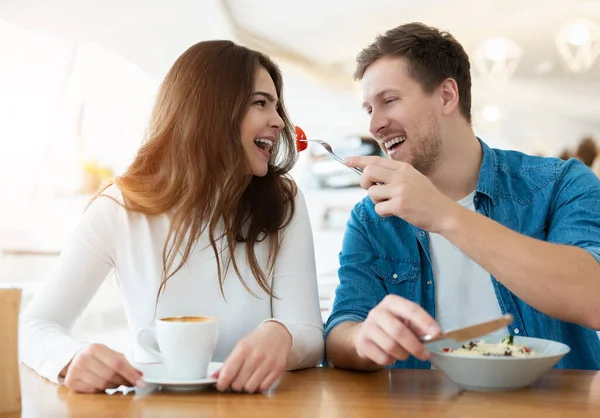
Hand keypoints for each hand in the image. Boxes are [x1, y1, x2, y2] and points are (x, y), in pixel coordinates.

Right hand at [62, 343, 143, 392]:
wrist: (72, 358)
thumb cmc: (95, 356)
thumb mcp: (109, 353)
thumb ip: (124, 362)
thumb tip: (139, 374)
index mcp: (96, 348)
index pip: (118, 363)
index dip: (131, 374)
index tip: (140, 381)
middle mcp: (84, 358)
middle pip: (110, 375)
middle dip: (124, 381)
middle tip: (130, 382)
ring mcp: (75, 370)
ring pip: (102, 385)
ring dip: (113, 386)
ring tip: (116, 382)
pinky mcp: (71, 382)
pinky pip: (92, 391)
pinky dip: (101, 390)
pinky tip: (103, 384)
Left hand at [214, 321, 291, 392]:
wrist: (278, 333)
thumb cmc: (257, 340)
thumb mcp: (240, 346)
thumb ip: (228, 363)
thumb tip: (214, 377)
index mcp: (243, 348)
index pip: (228, 373)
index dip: (222, 383)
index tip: (221, 385)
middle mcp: (256, 356)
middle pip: (238, 384)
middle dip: (235, 384)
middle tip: (236, 379)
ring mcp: (268, 363)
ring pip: (250, 388)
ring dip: (247, 386)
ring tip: (248, 378)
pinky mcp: (278, 369)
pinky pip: (263, 387)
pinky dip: (259, 386)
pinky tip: (259, 378)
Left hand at [345, 156, 459, 232]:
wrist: (443, 212)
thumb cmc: (426, 198)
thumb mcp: (413, 179)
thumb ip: (394, 175)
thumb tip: (371, 175)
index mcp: (403, 168)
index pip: (375, 160)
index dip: (358, 160)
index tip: (347, 161)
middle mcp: (401, 176)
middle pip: (368, 172)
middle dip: (364, 182)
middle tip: (370, 189)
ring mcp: (400, 190)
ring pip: (372, 193)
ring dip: (377, 201)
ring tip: (390, 204)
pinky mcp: (399, 205)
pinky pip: (378, 208)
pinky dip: (383, 213)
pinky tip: (395, 212)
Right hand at [353, 295, 440, 365]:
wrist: (365, 334)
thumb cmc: (391, 326)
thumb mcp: (405, 321)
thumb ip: (419, 326)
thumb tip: (434, 335)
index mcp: (392, 302)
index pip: (411, 309)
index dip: (426, 322)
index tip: (437, 334)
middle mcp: (377, 312)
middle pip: (398, 330)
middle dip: (415, 345)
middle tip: (425, 354)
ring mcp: (368, 327)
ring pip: (390, 346)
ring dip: (403, 354)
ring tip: (405, 354)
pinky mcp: (362, 343)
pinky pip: (382, 357)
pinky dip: (391, 360)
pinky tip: (391, 355)